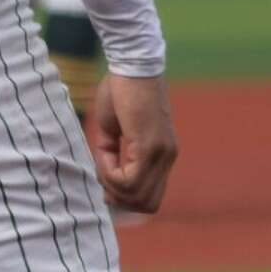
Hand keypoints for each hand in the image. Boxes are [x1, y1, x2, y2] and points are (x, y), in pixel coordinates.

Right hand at [85, 72, 177, 215]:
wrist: (131, 66)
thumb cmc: (121, 90)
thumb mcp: (112, 129)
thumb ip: (112, 154)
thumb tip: (106, 181)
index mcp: (162, 155)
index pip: (151, 197)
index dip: (126, 198)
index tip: (106, 184)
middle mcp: (166, 158)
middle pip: (148, 204)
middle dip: (120, 199)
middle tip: (104, 179)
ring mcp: (161, 153)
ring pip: (138, 195)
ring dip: (114, 187)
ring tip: (103, 164)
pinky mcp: (150, 146)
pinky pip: (130, 178)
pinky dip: (112, 174)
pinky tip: (106, 156)